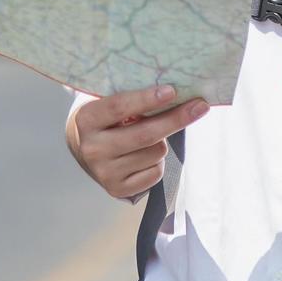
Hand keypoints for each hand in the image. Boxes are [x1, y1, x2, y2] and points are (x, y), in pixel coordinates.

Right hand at [66, 84, 207, 199]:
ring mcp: (104, 172)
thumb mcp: (107, 101)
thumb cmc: (104, 118)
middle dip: (176, 119)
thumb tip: (175, 93)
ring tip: (148, 137)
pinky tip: (145, 155)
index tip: (173, 91)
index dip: (147, 99)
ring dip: (163, 142)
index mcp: (86, 120)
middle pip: (145, 134)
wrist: (82, 147)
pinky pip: (155, 173)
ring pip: (156, 153)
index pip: (119, 107)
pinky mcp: (116, 190)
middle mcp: (92, 148)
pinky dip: (158, 162)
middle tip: (199, 106)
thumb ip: (132, 99)